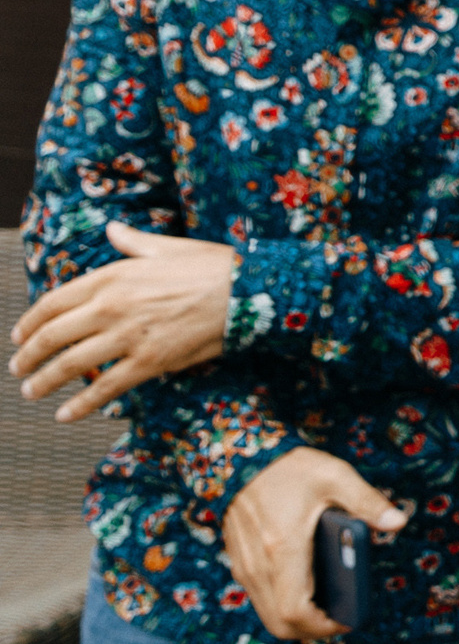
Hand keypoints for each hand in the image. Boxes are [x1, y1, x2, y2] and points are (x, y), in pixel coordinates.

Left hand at [12, 222, 236, 420]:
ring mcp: (129, 336)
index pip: (54, 303)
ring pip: (72, 364)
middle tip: (18, 369)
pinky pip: (107, 387)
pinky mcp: (151, 361)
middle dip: (28, 356)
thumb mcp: (167, 247)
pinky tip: (66, 414)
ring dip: (45, 382)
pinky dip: (82, 404)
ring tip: (32, 392)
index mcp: (112, 276)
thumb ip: (132, 242)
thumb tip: (113, 229)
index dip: (30, 322)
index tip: (19, 336)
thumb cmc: (213, 266)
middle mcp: (112, 306)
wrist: (251, 292)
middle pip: (54, 336)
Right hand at [222, 447, 407, 640]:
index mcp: (283, 549)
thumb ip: (367, 501)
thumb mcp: (335, 476)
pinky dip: (284, 605)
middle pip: (280, 624)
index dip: (323, 627)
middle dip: (313, 631)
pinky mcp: (240, 563)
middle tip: (343, 618)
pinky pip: (261, 599)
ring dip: (298, 620)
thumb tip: (398, 522)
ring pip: (268, 615)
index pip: (296, 612)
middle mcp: (258, 566)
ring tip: (331, 606)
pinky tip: (310, 590)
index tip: (349, 620)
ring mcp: (245, 567)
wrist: (239, 457)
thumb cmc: (290, 468)